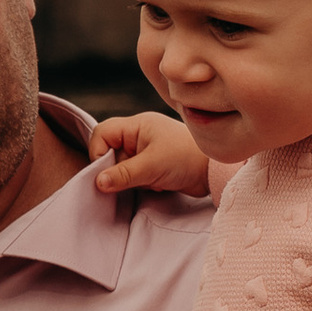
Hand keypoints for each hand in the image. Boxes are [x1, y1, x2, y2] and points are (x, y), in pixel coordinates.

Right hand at [90, 111, 213, 198]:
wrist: (215, 172)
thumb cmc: (186, 159)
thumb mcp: (152, 166)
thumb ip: (123, 174)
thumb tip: (97, 182)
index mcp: (136, 125)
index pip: (102, 133)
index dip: (98, 152)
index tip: (105, 173)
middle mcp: (138, 135)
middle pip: (108, 151)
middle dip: (116, 169)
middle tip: (130, 179)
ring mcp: (144, 150)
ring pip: (119, 166)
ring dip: (129, 178)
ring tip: (148, 181)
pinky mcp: (151, 165)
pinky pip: (132, 175)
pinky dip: (139, 183)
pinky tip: (155, 185)